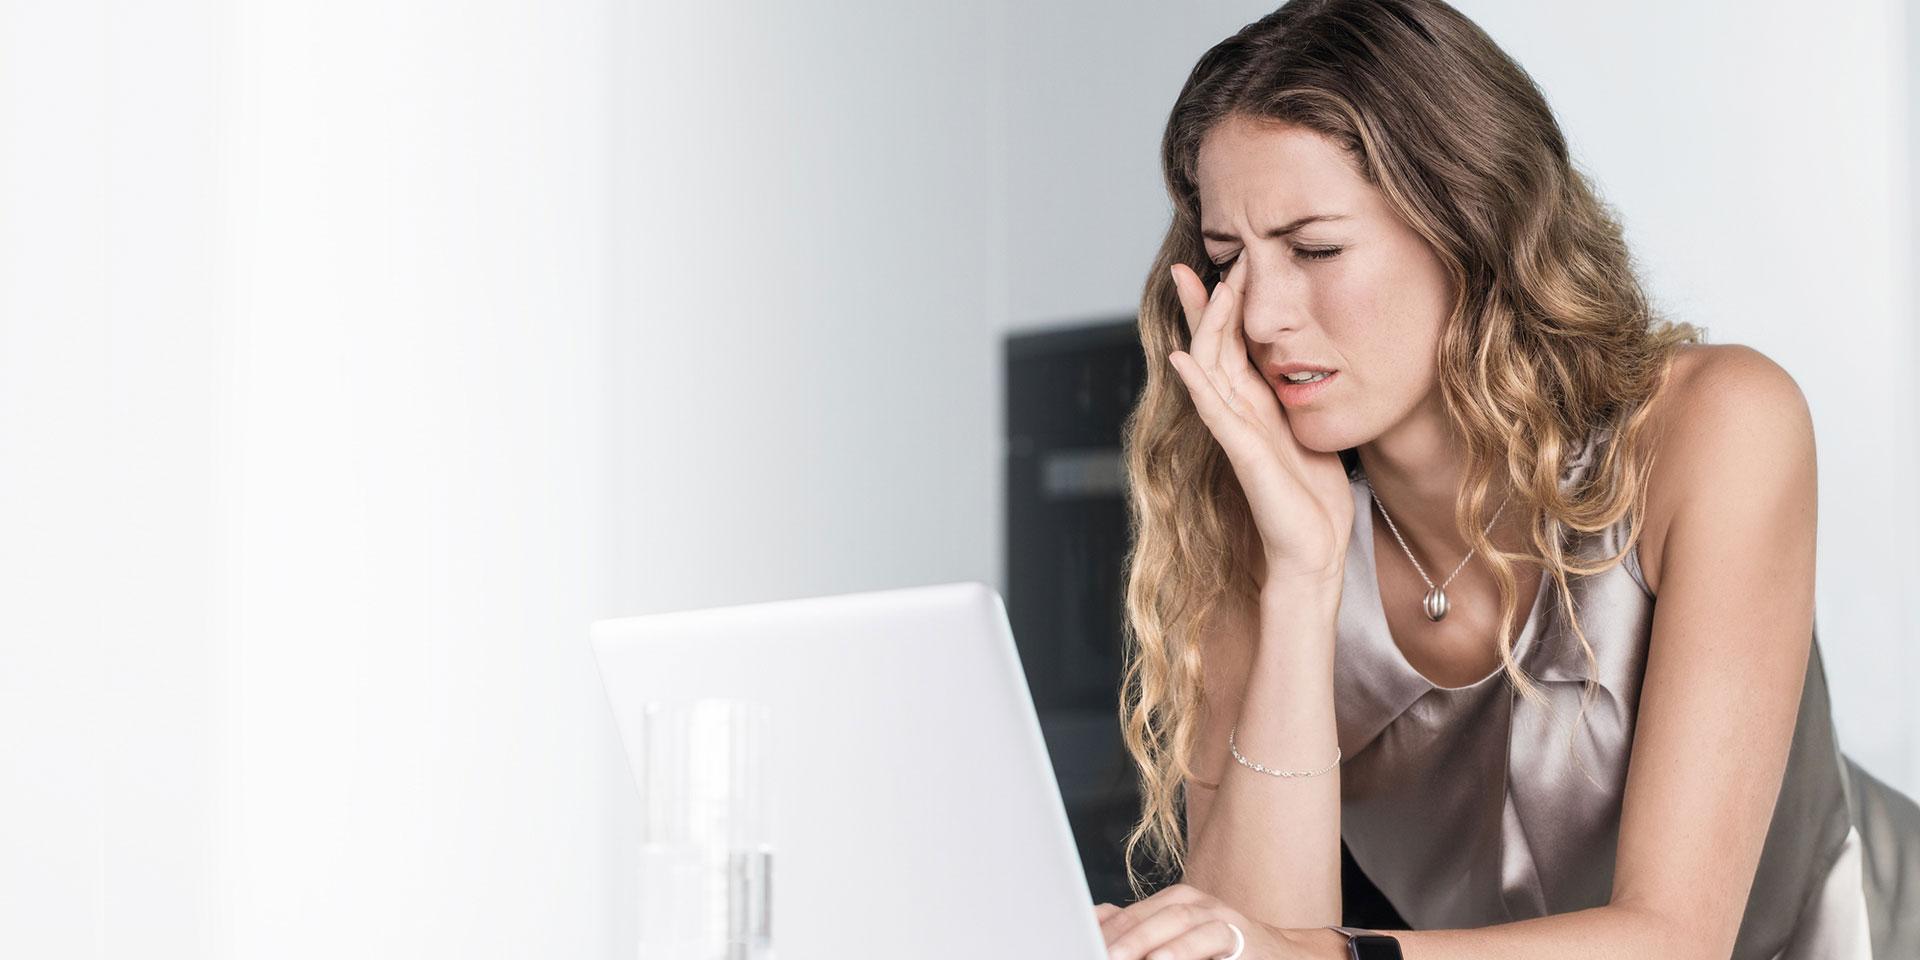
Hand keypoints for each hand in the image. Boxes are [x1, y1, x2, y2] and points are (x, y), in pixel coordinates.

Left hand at [1094, 882, 1326, 958]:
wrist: (1279, 956)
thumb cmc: (1220, 954)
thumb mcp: (1174, 945)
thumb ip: (1141, 935)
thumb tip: (1096, 926)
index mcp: (1166, 904)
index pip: (1123, 916)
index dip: (1099, 933)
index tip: (1074, 942)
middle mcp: (1188, 902)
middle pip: (1142, 916)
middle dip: (1114, 938)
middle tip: (1091, 952)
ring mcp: (1213, 913)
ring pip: (1173, 920)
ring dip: (1143, 941)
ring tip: (1116, 957)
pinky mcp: (1236, 931)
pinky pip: (1207, 938)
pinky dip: (1183, 950)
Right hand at [1167, 256, 1353, 591]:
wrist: (1314, 551)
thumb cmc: (1313, 499)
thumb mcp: (1309, 431)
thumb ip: (1297, 400)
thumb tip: (1307, 364)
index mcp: (1255, 405)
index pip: (1230, 343)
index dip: (1222, 305)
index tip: (1225, 261)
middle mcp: (1239, 413)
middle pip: (1211, 346)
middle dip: (1205, 303)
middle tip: (1200, 261)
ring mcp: (1237, 433)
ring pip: (1209, 369)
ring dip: (1206, 327)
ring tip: (1206, 287)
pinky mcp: (1244, 456)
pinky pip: (1214, 413)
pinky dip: (1197, 385)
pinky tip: (1184, 359)